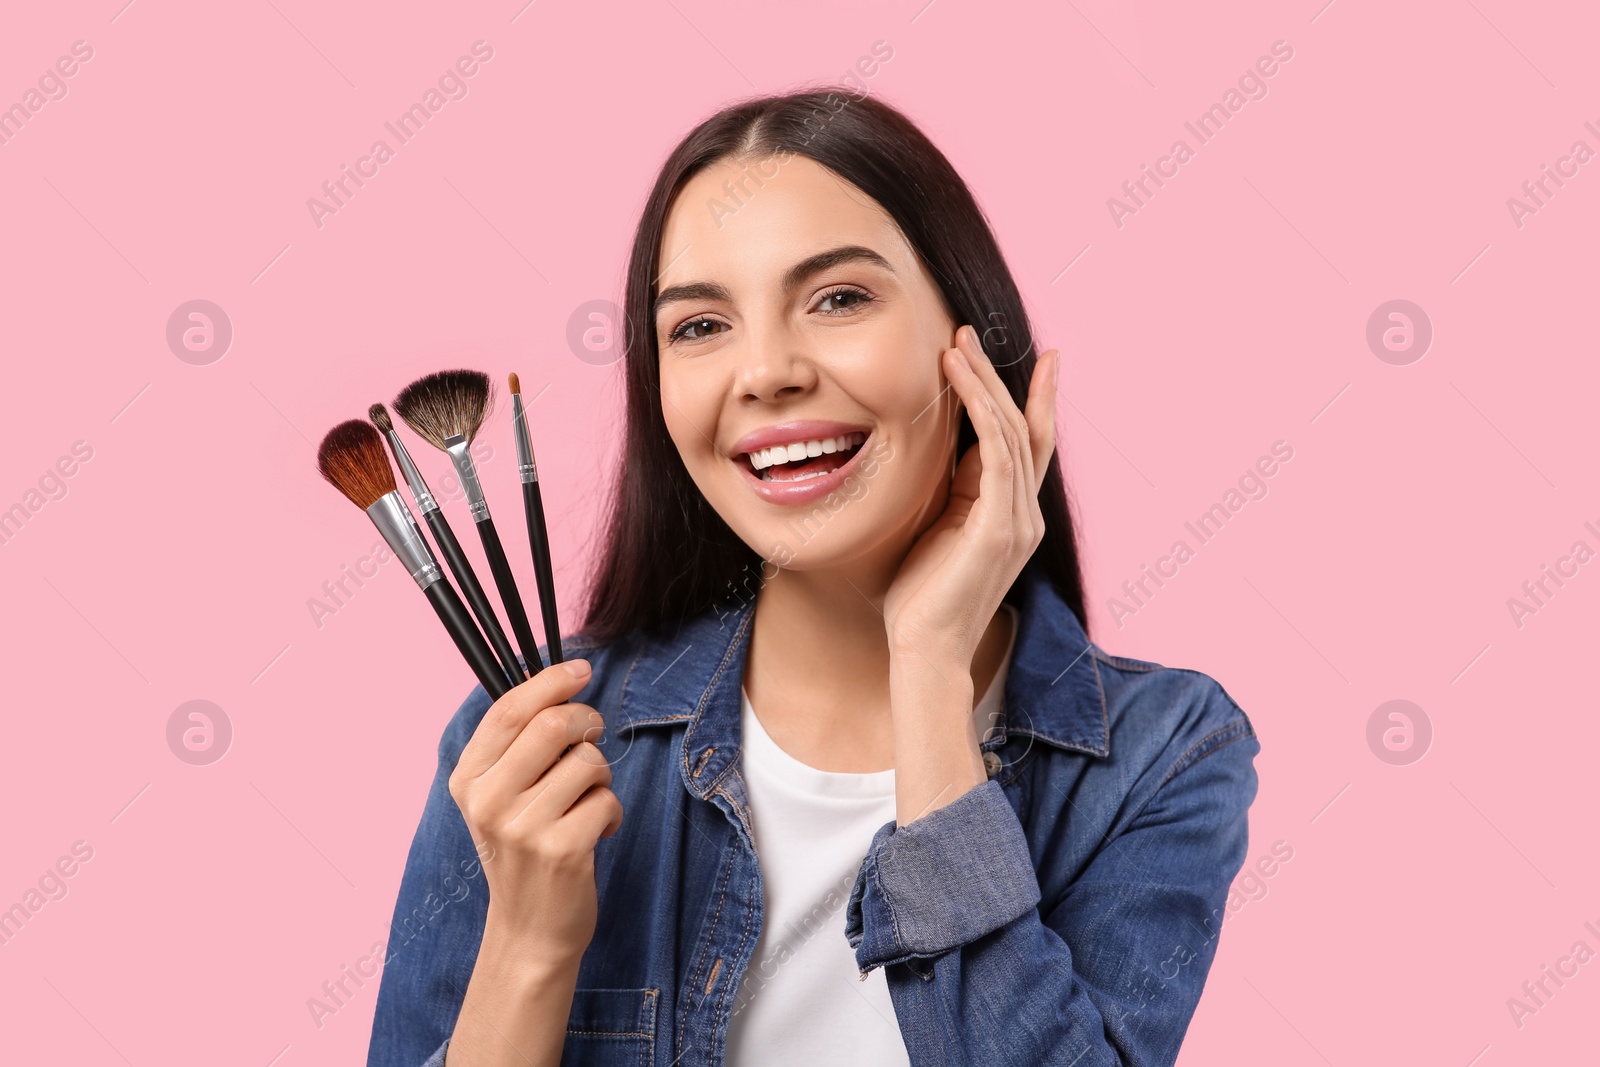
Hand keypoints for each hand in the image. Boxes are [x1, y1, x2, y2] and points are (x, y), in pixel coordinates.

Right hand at [447, 659, 622, 969]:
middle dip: (587, 723)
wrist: (529, 930)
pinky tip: (597, 832)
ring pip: (588, 761)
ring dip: (601, 776)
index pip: (507, 709)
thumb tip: (559, 686)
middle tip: (592, 738)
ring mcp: (522, 828)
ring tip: (587, 802)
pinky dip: (612, 811)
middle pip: (553, 725)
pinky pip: (607, 799)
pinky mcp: (561, 850)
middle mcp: (488, 801)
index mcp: (468, 779)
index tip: (580, 669)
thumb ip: (517, 745)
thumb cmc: (524, 850)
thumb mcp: (499, 797)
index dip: (549, 681)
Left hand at [882, 324, 1058, 668]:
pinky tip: (962, 383)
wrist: (924, 651)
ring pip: (1011, 433)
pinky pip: (996, 454)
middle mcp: (1026, 516)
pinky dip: (982, 413)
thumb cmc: (920, 598)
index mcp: (1013, 517)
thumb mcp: (939, 529)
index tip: (1041, 357)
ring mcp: (1018, 522)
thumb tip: (950, 448)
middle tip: (971, 332)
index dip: (1035, 398)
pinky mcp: (1000, 529)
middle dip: (998, 377)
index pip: (1029, 445)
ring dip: (984, 384)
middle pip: (1023, 429)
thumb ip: (956, 491)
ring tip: (957, 344)